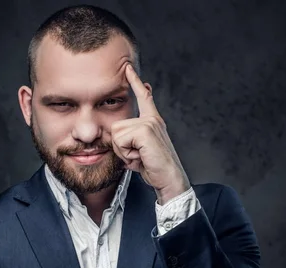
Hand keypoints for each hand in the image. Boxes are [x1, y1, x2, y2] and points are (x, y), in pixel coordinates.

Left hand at [111, 64, 189, 204]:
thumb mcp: (139, 152)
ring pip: (117, 134)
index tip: (128, 68)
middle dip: (121, 147)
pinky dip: (127, 154)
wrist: (170, 181)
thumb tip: (115, 136)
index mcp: (153, 121)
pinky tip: (141, 158)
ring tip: (140, 157)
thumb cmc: (155, 169)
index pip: (144, 97)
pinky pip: (121, 140)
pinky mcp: (146, 131)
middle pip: (116, 127)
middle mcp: (152, 120)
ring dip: (124, 152)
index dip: (135, 82)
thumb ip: (129, 141)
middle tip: (137, 156)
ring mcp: (150, 124)